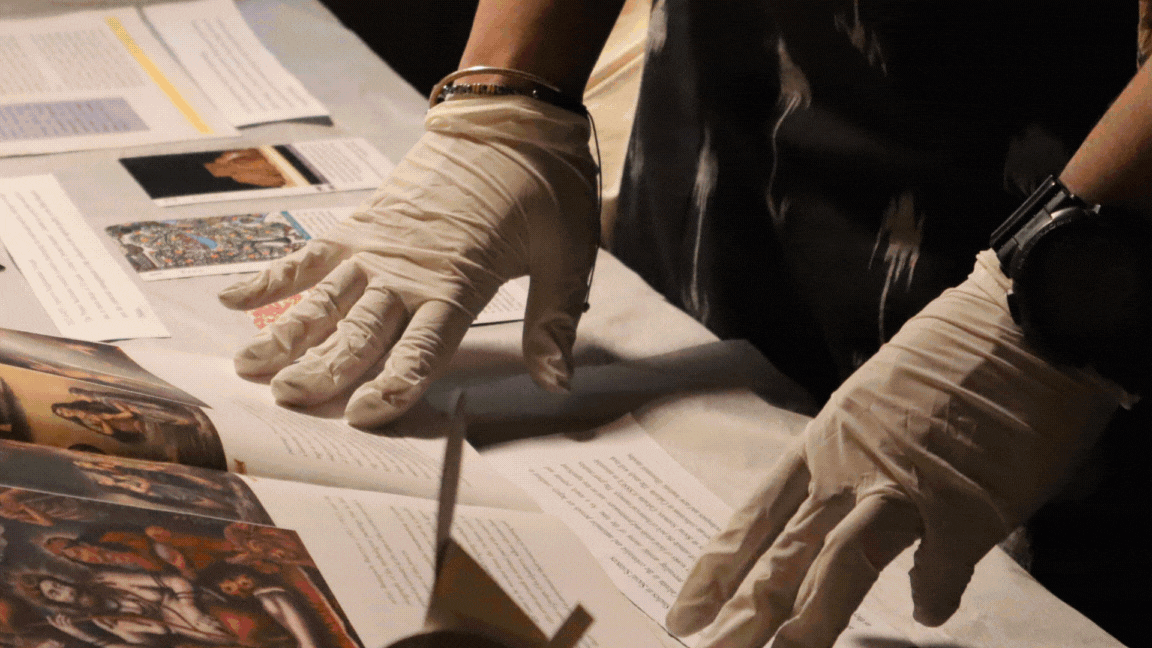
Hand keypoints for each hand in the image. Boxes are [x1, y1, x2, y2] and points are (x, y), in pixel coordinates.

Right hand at [219, 97, 598, 426]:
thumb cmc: (545, 191)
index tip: (362, 417)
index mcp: (458, 286)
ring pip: (323, 300)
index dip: (393, 384)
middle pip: (360, 332)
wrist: (511, 120)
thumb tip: (558, 385)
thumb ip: (553, 324)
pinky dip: (269, 276)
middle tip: (285, 401)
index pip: (421, 348)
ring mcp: (377, 247)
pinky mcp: (362, 224)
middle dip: (322, 370)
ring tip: (246, 368)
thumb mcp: (567, 258)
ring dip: (285, 334)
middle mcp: (408, 272)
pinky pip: (308, 255)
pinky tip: (230, 299)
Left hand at [666, 251, 1125, 647]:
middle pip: (783, 555)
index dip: (717, 571)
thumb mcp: (872, 407)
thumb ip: (852, 463)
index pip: (753, 518)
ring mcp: (904, 489)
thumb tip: (846, 511)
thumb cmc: (946, 360)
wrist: (1017, 325)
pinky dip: (932, 596)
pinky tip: (927, 613)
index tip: (686, 613)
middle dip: (744, 615)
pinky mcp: (964, 508)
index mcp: (820, 444)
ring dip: (812, 623)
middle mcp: (848, 469)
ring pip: (840, 567)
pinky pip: (938, 572)